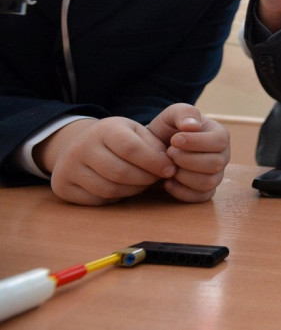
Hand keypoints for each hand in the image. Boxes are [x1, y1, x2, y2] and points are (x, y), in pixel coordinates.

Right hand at [37, 117, 175, 205]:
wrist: (80, 144)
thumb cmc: (119, 139)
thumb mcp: (136, 132)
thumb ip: (154, 145)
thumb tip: (168, 166)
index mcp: (105, 129)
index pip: (130, 148)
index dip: (154, 162)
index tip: (169, 170)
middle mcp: (82, 146)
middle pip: (119, 172)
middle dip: (145, 179)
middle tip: (157, 179)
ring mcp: (68, 167)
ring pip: (108, 189)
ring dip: (132, 190)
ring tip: (143, 184)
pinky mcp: (63, 186)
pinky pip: (95, 200)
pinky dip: (115, 198)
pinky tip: (124, 189)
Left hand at [148, 104, 229, 202]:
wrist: (157, 147)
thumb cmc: (169, 129)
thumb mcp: (173, 114)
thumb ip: (184, 113)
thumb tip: (193, 126)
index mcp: (220, 135)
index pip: (220, 141)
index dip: (197, 142)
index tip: (174, 139)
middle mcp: (222, 156)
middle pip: (215, 164)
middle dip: (187, 160)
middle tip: (169, 153)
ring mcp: (216, 175)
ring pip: (208, 182)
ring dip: (183, 176)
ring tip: (168, 166)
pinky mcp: (205, 191)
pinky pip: (200, 197)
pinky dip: (181, 191)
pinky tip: (167, 181)